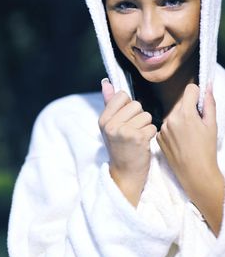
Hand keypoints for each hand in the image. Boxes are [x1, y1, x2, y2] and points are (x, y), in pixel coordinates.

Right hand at [99, 78, 156, 205]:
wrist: (125, 174)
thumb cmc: (120, 147)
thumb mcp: (110, 125)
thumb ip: (109, 102)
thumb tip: (106, 82)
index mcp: (103, 119)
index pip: (122, 95)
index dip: (128, 106)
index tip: (125, 120)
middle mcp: (111, 124)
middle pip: (136, 105)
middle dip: (139, 117)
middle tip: (132, 132)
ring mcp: (123, 131)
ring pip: (146, 115)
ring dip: (146, 127)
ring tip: (137, 138)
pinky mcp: (137, 138)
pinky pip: (152, 126)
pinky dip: (151, 135)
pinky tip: (142, 144)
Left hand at [157, 83, 223, 234]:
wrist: (195, 173)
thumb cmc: (206, 150)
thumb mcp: (212, 125)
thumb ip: (209, 103)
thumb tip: (207, 87)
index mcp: (186, 113)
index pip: (190, 90)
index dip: (197, 95)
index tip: (200, 102)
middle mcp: (171, 118)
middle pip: (181, 103)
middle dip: (189, 109)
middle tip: (196, 125)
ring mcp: (163, 128)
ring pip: (173, 115)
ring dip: (180, 120)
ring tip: (188, 136)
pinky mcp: (158, 136)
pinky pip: (166, 126)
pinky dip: (172, 130)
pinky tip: (180, 141)